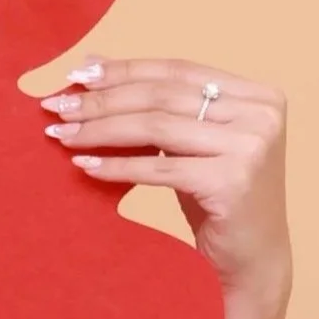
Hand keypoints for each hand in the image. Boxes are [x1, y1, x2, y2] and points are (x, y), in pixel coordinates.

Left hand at [41, 60, 290, 307]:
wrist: (254, 257)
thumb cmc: (217, 197)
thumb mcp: (189, 142)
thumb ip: (155, 103)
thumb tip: (94, 61)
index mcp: (258, 95)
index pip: (176, 70)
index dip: (124, 70)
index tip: (76, 74)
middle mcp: (260, 114)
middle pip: (162, 96)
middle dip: (103, 100)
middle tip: (57, 105)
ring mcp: (251, 147)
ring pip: (157, 126)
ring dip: (101, 130)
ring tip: (63, 135)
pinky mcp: (232, 181)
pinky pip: (159, 167)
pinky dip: (117, 166)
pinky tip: (85, 166)